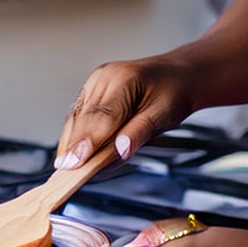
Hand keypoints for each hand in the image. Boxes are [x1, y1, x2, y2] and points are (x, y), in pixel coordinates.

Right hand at [56, 56, 196, 169]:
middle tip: (68, 172)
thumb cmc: (175, 92)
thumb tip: (121, 149)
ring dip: (72, 141)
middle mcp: (105, 77)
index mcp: (125, 79)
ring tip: (68, 167)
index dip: (86, 143)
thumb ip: (140, 132)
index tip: (75, 163)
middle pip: (84, 117)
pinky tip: (76, 150)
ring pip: (77, 116)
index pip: (100, 117)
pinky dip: (77, 133)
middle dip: (75, 146)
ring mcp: (96, 81)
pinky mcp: (93, 88)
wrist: (179, 74)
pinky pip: (80, 113)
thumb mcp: (165, 114)